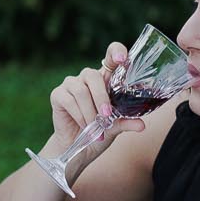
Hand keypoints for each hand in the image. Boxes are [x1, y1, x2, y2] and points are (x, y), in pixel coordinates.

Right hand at [47, 42, 140, 158]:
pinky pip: (69, 101)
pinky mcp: (58, 94)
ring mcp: (71, 84)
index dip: (116, 52)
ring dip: (90, 112)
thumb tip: (142, 125)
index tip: (122, 59)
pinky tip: (85, 127)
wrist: (80, 147)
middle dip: (101, 97)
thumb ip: (127, 122)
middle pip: (93, 75)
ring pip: (81, 90)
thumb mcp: (117, 127)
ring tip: (96, 128)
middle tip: (107, 115)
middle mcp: (87, 78)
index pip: (110, 57)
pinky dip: (79, 116)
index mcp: (105, 80)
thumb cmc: (100, 131)